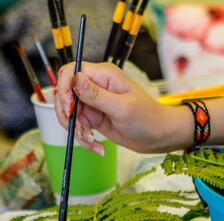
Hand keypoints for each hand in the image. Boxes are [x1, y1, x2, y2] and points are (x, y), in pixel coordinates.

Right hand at [54, 62, 189, 153]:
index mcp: (103, 75)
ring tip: (91, 140)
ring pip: (69, 113)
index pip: (71, 72)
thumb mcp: (122, 107)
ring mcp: (93, 102)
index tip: (69, 108)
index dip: (64, 88)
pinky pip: (78, 126)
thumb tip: (75, 79)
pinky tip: (97, 145)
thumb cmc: (148, 118)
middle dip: (68, 114)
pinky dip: (83, 137)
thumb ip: (96, 95)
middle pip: (65, 93)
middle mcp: (95, 86)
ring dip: (75, 129)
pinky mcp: (94, 117)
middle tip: (81, 128)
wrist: (159, 136)